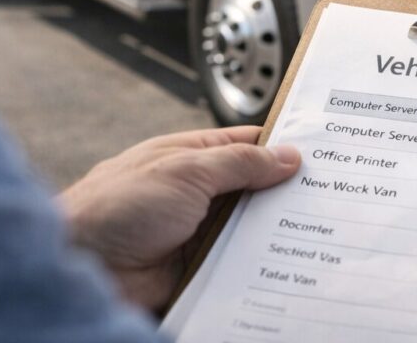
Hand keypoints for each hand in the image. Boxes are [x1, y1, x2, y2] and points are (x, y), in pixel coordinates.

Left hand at [59, 126, 299, 312]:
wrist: (82, 268)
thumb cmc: (114, 208)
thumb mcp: (186, 170)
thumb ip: (240, 163)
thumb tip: (286, 156)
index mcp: (192, 157)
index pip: (248, 144)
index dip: (283, 145)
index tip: (323, 149)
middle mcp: (199, 194)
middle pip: (256, 190)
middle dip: (288, 192)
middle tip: (334, 194)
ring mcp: (200, 233)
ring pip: (253, 230)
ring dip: (277, 233)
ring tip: (322, 231)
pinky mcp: (201, 270)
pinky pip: (240, 266)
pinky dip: (261, 267)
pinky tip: (290, 266)